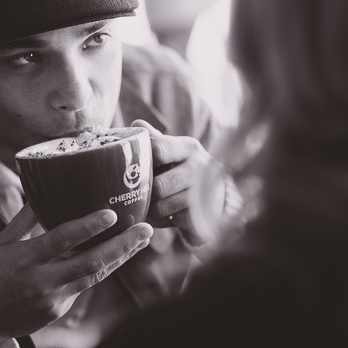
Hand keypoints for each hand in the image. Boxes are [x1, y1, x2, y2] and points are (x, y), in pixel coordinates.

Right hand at [0, 204, 152, 345]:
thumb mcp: (1, 242)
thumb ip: (25, 218)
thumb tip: (43, 190)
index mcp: (26, 258)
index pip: (61, 240)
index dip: (88, 228)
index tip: (111, 214)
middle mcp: (43, 280)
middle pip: (90, 263)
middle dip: (122, 246)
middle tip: (145, 229)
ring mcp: (54, 298)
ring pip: (95, 276)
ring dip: (121, 256)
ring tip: (142, 238)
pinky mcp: (60, 309)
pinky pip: (84, 285)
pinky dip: (102, 268)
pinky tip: (120, 253)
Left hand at [132, 119, 224, 237]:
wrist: (215, 196)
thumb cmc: (183, 170)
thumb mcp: (172, 152)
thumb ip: (154, 139)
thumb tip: (136, 125)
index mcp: (188, 147)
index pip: (158, 149)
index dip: (142, 162)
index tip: (133, 170)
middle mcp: (199, 167)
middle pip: (159, 185)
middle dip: (145, 194)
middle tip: (137, 196)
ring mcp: (204, 191)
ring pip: (165, 206)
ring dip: (153, 210)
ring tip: (148, 207)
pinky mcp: (205, 214)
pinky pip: (176, 221)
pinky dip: (166, 222)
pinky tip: (165, 216)